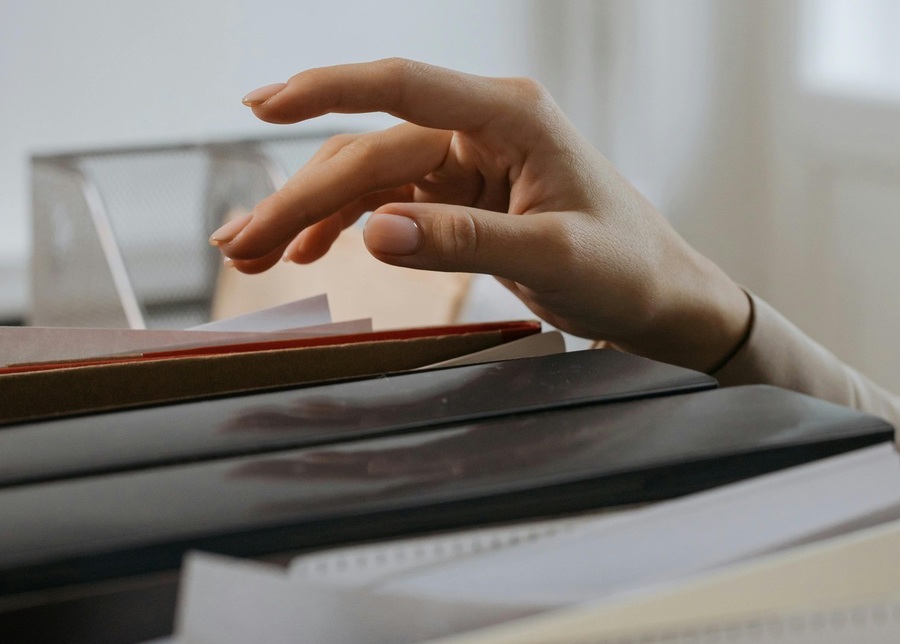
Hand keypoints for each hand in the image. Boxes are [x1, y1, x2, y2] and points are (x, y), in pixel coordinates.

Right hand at [214, 59, 751, 371]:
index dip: (325, 92)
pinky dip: (348, 227)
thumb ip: (463, 244)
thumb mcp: (552, 259)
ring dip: (309, 214)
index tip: (261, 106)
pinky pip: (391, 204)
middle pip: (369, 151)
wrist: (659, 297)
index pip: (401, 89)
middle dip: (299, 196)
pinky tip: (311, 251)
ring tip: (252, 253)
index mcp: (510, 119)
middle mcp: (483, 129)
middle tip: (238, 242)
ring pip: (370, 179)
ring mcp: (470, 162)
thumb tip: (372, 233)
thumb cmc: (626, 269)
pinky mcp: (465, 198)